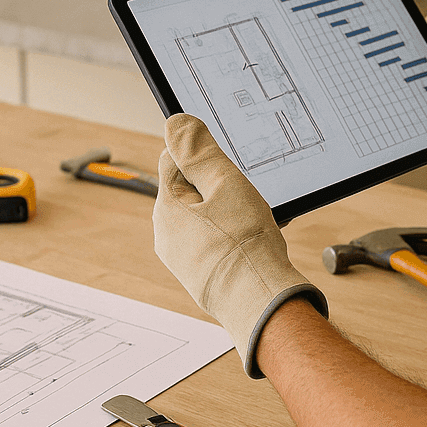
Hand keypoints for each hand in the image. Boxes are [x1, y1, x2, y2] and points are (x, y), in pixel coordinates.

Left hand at [153, 113, 328, 377]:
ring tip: (253, 223)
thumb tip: (176, 123)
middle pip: (190, 189)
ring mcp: (182, 258)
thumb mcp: (225, 184)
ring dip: (227, 211)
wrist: (260, 304)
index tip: (228, 164)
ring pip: (204, 216)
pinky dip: (231, 235)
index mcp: (166, 207)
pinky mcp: (200, 275)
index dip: (204, 156)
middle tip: (244, 197)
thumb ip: (200, 152)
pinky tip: (252, 242)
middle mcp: (166, 234)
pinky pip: (212, 241)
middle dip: (218, 186)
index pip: (173, 160)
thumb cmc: (244, 245)